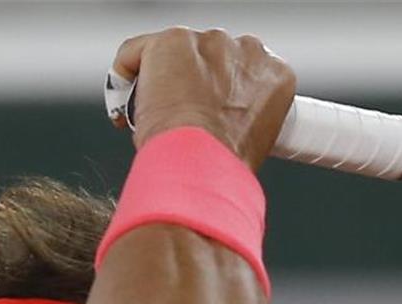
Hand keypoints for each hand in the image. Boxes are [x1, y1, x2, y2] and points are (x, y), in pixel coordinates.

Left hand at [111, 27, 295, 168]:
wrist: (205, 164)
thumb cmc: (226, 164)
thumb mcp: (253, 137)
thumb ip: (242, 112)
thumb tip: (216, 121)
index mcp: (275, 74)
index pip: (245, 71)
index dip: (224, 92)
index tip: (213, 112)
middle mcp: (248, 51)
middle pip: (212, 56)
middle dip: (195, 80)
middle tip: (184, 115)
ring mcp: (209, 42)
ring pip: (176, 53)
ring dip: (165, 77)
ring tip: (160, 114)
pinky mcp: (172, 41)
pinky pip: (136, 52)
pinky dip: (126, 75)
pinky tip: (128, 104)